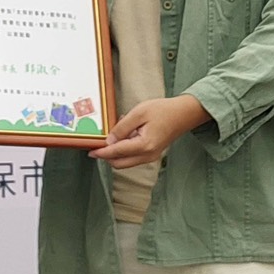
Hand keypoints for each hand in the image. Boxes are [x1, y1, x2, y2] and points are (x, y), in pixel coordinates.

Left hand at [90, 95, 209, 167]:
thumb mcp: (139, 113)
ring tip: (117, 131)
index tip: (90, 151)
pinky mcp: (151, 154)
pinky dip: (125, 149)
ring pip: (126, 161)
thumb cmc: (163, 110)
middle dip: (106, 156)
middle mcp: (147, 155)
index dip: (101, 152)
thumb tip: (109, 141)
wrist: (184, 114)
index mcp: (144, 145)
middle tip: (96, 144)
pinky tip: (127, 132)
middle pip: (119, 163)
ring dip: (116, 151)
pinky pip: (133, 156)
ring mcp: (150, 157)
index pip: (116, 152)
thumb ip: (122, 127)